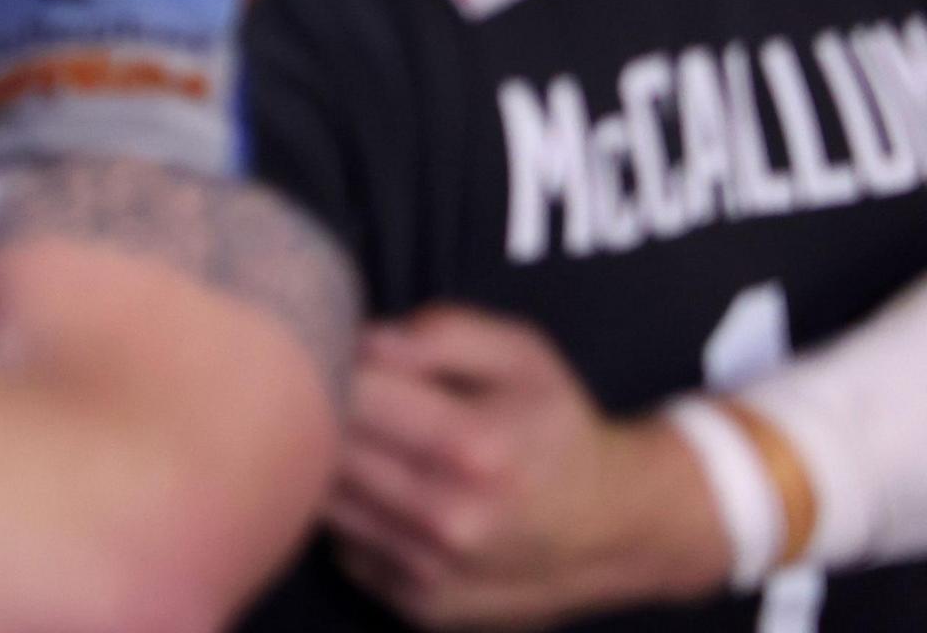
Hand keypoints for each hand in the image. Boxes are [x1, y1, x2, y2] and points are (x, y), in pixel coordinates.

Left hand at [329, 305, 731, 628]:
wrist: (614, 527)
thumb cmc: (555, 428)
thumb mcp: (519, 355)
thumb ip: (438, 333)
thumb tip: (360, 340)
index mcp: (475, 446)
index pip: (349, 394)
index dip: (332, 365)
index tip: (343, 357)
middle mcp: (451, 517)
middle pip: (327, 451)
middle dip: (324, 415)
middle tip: (348, 399)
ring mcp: (432, 571)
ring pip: (326, 503)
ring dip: (334, 470)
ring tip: (373, 447)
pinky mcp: (419, 606)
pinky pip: (345, 548)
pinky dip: (356, 521)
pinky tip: (392, 501)